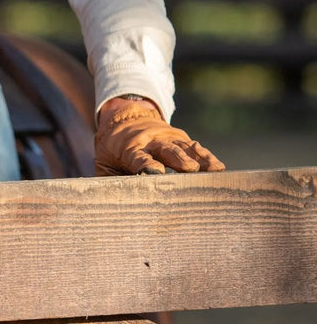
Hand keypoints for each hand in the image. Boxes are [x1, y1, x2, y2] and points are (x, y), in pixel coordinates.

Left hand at [94, 97, 225, 175]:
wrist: (125, 118)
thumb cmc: (113, 149)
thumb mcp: (104, 163)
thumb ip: (110, 183)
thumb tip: (113, 205)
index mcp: (129, 149)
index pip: (139, 157)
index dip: (147, 165)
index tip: (155, 173)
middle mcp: (151, 141)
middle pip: (166, 150)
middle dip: (178, 160)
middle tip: (189, 170)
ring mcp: (168, 138)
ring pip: (184, 148)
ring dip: (199, 159)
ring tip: (214, 170)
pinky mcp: (181, 138)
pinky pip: (195, 147)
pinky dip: (207, 156)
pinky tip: (218, 168)